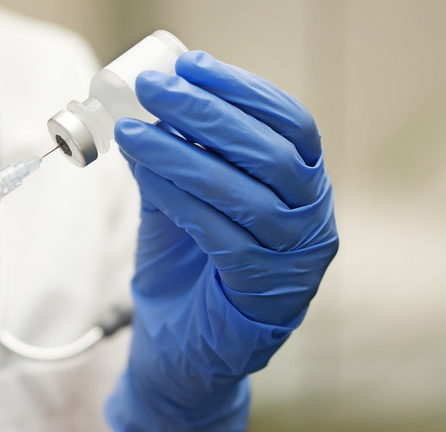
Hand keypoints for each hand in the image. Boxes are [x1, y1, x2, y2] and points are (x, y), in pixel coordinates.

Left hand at [105, 51, 338, 431]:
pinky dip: (179, 197)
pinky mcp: (264, 291)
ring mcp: (294, 258)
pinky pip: (220, 232)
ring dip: (182, 155)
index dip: (242, 90)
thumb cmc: (189, 270)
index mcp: (303, 187)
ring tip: (134, 131)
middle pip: (269, 152)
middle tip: (155, 90)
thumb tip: (143, 110)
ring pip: (243, 191)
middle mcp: (311, 219)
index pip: (289, 123)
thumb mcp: (181, 202)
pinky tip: (147, 173)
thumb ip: (172, 162)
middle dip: (206, 115)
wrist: (186, 350)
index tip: (191, 66)